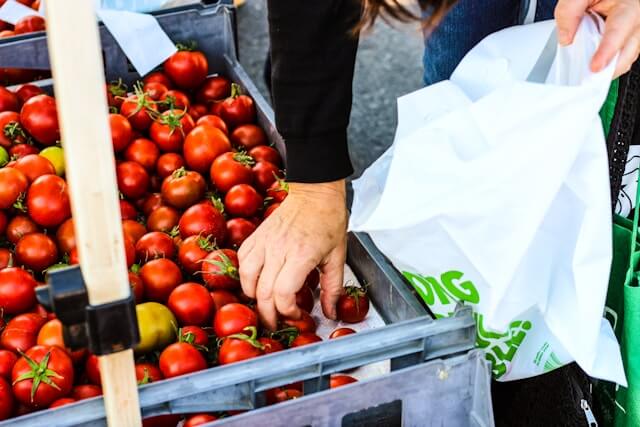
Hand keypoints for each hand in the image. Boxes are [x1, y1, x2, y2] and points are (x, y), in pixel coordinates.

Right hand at [238, 180, 347, 329]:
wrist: (315, 192)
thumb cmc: (329, 220)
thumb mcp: (338, 256)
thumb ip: (333, 288)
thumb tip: (330, 313)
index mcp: (302, 255)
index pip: (283, 293)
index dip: (287, 311)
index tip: (297, 314)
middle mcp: (279, 249)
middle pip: (263, 292)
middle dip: (268, 314)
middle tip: (276, 323)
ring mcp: (264, 241)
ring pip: (246, 277)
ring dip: (253, 296)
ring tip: (264, 304)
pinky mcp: (256, 235)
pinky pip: (241, 260)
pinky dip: (244, 275)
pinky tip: (256, 281)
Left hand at [555, 0, 639, 77]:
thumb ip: (570, 11)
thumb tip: (565, 38)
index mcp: (630, 4)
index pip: (619, 30)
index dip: (607, 51)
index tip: (595, 66)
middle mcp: (638, 15)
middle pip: (630, 49)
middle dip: (610, 68)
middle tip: (588, 79)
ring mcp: (637, 25)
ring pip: (629, 53)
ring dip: (610, 65)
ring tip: (589, 72)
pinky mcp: (632, 32)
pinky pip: (625, 50)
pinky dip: (610, 58)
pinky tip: (596, 61)